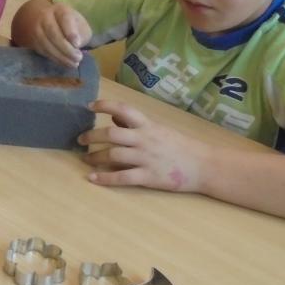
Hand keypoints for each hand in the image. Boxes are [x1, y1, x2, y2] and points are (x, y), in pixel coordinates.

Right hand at [31, 2, 91, 67]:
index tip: (78, 44)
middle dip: (66, 47)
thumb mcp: (77, 21)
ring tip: (74, 63)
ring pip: (47, 44)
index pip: (64, 18)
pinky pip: (44, 51)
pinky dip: (56, 59)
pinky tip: (66, 63)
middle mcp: (45, 17)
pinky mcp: (34, 41)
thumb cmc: (68, 23)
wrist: (43, 20)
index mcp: (59, 9)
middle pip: (53, 33)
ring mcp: (37, 29)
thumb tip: (76, 46)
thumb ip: (80, 31)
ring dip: (61, 56)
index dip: (70, 32)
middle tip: (78, 57)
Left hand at [78, 99, 209, 192]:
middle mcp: (145, 139)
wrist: (204, 166)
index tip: (89, 106)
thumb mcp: (158, 129)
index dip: (104, 105)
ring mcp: (146, 158)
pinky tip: (93, 178)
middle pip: (112, 134)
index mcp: (148, 125)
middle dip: (92, 136)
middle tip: (80, 139)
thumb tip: (114, 116)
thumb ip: (136, 124)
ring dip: (95, 157)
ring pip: (113, 155)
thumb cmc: (180, 146)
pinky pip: (122, 177)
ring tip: (86, 159)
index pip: (123, 109)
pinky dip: (105, 179)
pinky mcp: (149, 177)